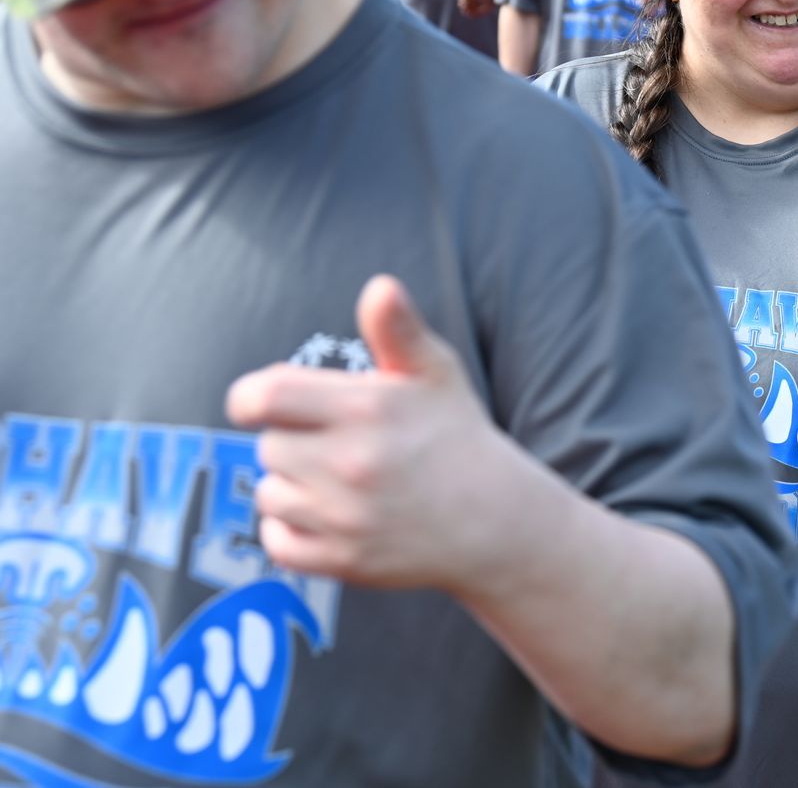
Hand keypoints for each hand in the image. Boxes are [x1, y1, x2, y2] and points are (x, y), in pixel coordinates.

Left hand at [227, 275, 520, 589]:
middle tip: (336, 443)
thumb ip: (398, 330)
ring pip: (269, 495)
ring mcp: (346, 517)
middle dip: (294, 441)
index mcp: (365, 409)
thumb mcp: (435, 373)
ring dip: (293, 486)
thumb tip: (380, 287)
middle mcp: (350, 464)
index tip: (270, 403)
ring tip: (338, 480)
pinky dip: (292, 529)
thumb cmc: (456, 436)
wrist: (494, 519)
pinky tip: (329, 514)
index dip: (253, 398)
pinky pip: (278, 541)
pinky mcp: (343, 560)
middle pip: (269, 447)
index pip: (261, 398)